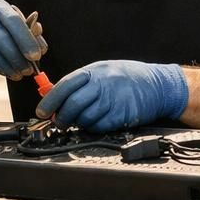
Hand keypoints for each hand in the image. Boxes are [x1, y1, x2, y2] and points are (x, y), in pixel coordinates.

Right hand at [0, 0, 43, 78]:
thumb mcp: (5, 19)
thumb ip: (26, 30)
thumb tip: (42, 47)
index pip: (13, 20)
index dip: (26, 39)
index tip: (36, 56)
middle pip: (1, 38)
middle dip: (18, 57)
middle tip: (29, 70)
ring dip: (8, 67)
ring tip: (20, 75)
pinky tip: (6, 72)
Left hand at [36, 60, 188, 132]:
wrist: (158, 85)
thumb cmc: (127, 78)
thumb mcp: (103, 72)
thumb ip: (80, 84)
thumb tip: (54, 97)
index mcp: (95, 71)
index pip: (66, 85)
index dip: (50, 100)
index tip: (41, 111)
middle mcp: (103, 84)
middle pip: (73, 104)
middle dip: (61, 117)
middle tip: (58, 122)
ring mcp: (114, 100)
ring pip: (85, 117)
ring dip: (78, 123)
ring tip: (81, 121)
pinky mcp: (122, 115)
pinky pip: (99, 126)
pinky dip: (93, 128)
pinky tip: (97, 122)